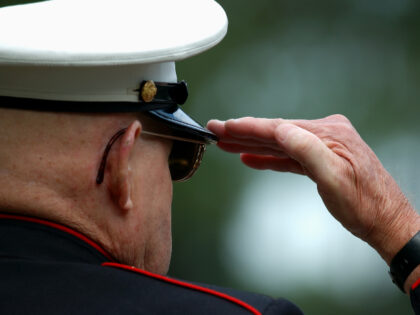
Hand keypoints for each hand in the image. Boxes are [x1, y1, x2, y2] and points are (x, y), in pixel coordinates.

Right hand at [207, 115, 419, 266]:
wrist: (386, 221)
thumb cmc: (365, 204)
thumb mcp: (334, 178)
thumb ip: (307, 150)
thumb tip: (280, 129)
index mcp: (329, 134)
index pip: (279, 128)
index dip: (248, 127)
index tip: (224, 126)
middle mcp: (326, 134)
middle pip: (276, 133)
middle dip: (244, 133)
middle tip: (217, 130)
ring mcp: (324, 146)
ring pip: (280, 143)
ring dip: (253, 144)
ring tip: (227, 143)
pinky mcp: (322, 158)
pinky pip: (289, 155)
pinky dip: (269, 157)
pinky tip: (252, 158)